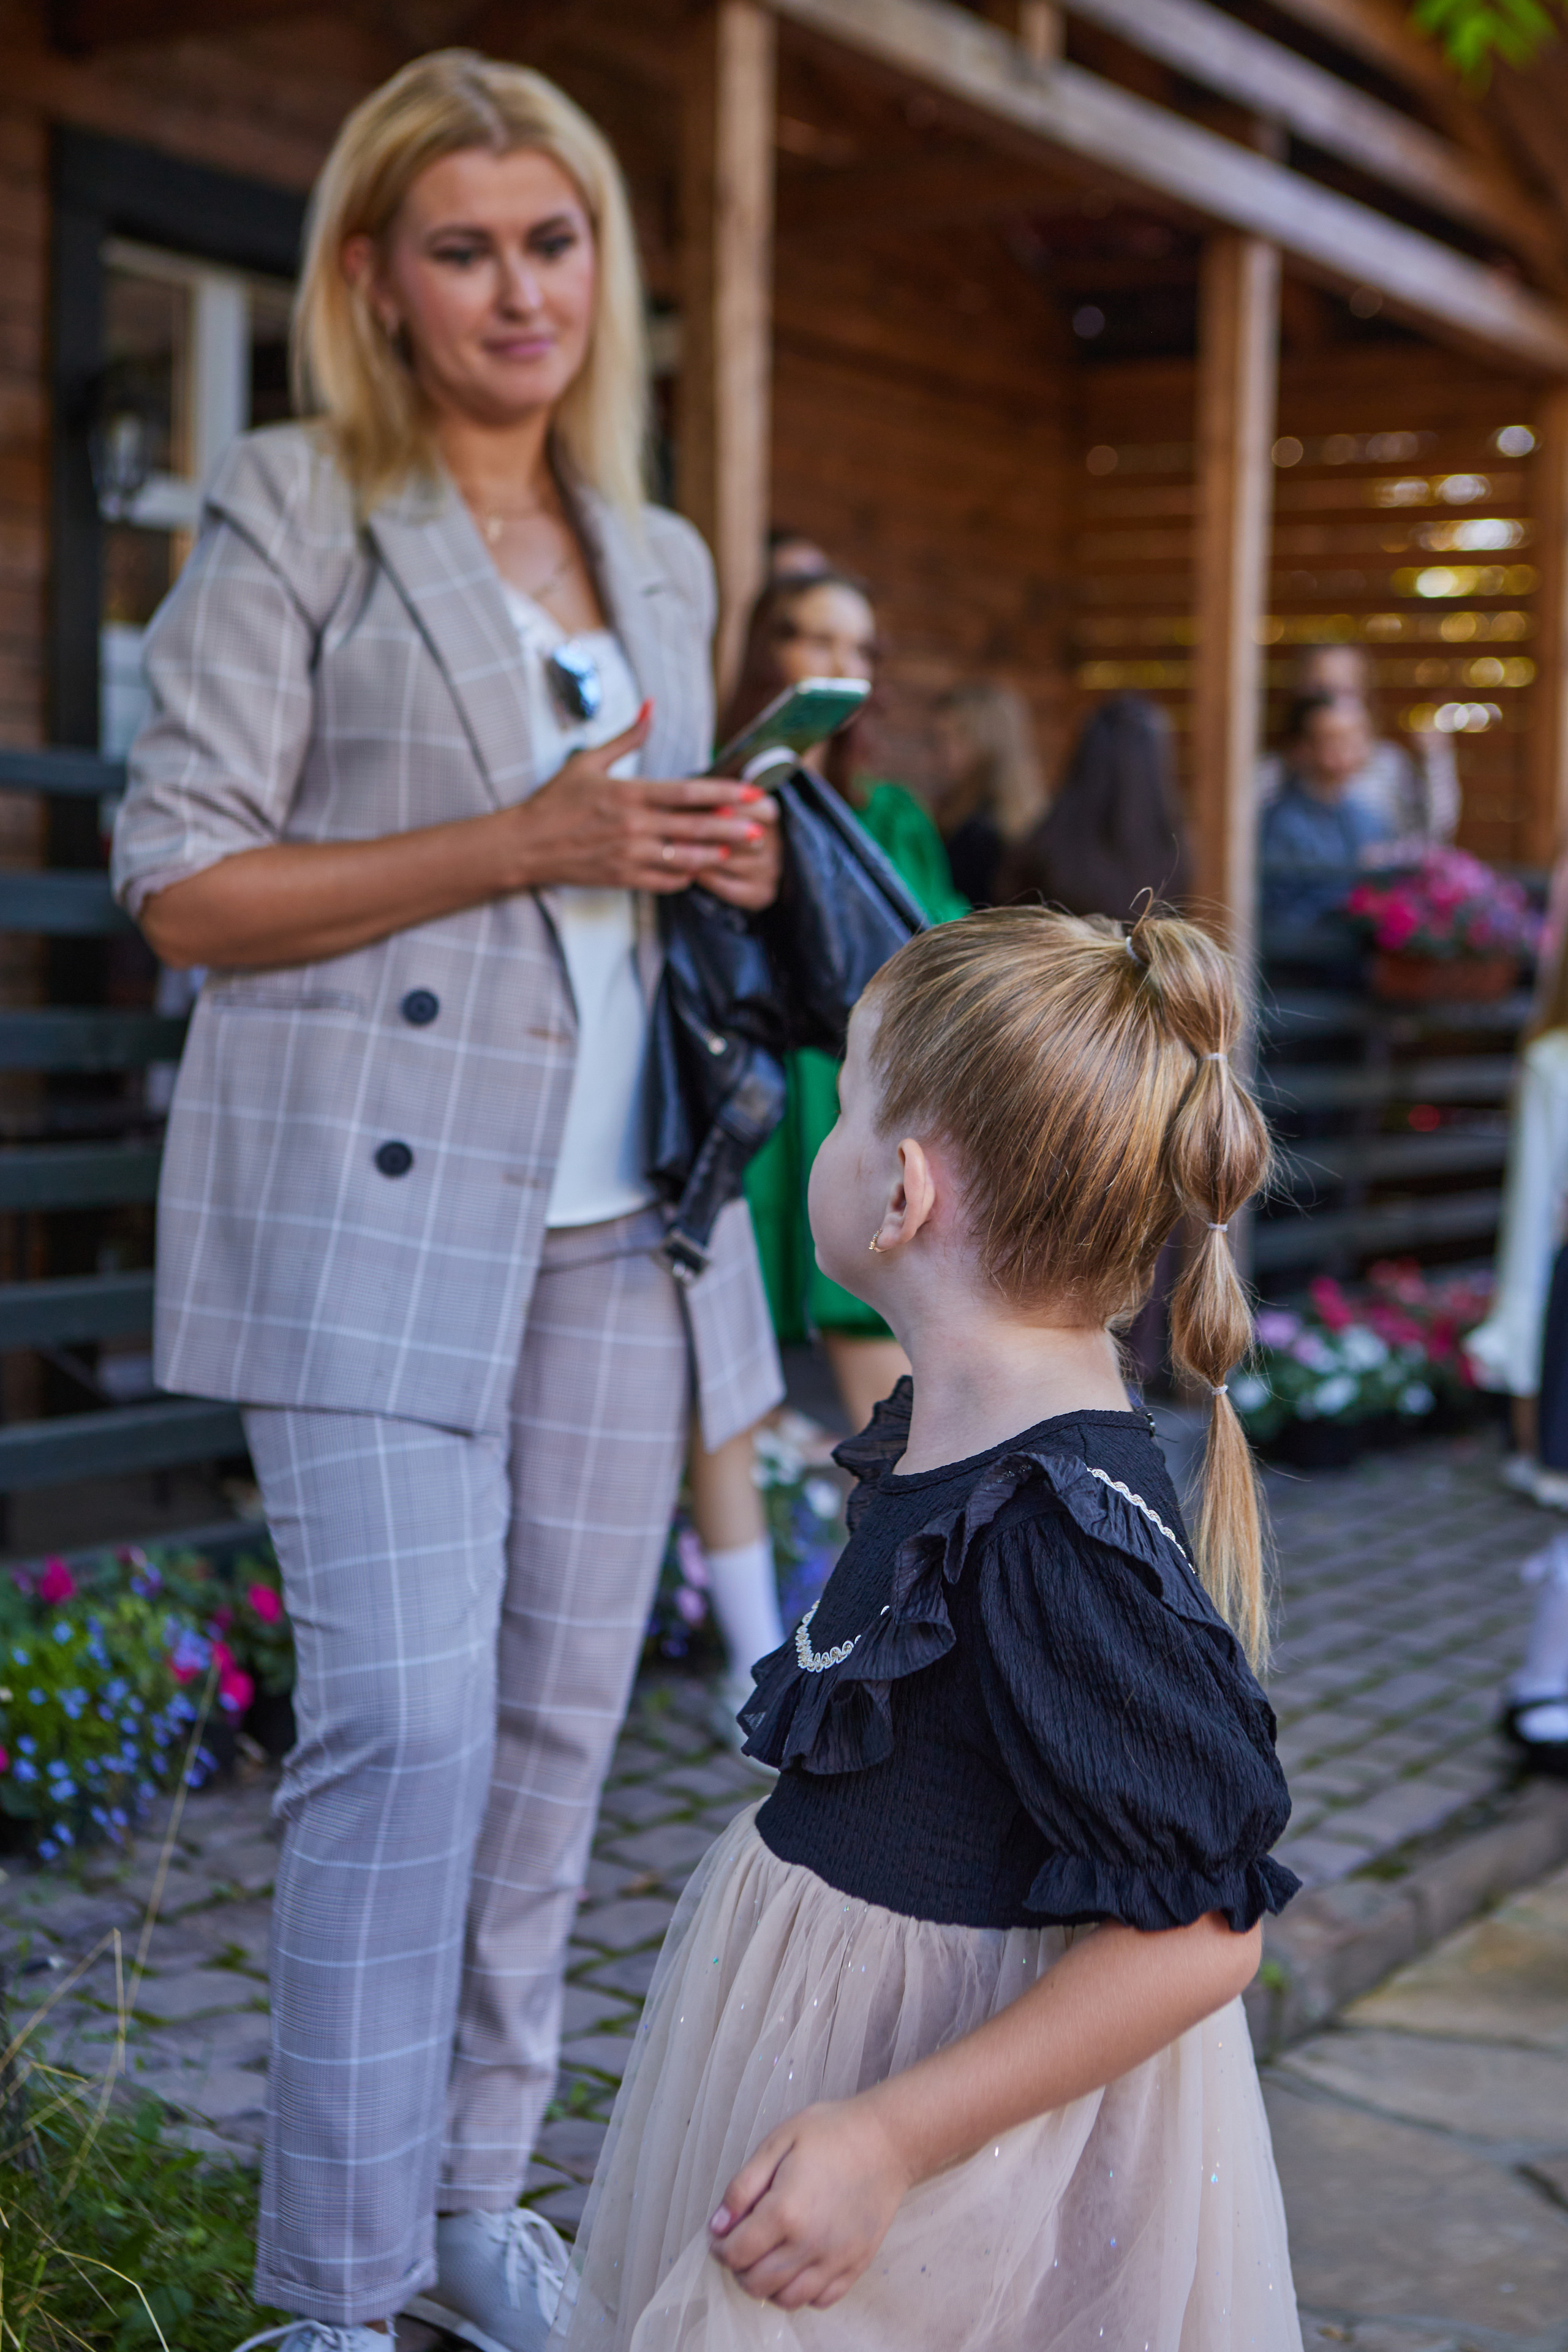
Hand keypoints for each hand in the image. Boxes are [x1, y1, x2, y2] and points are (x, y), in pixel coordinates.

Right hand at [506, 704, 774, 894]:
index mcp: (630, 793)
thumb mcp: (588, 762)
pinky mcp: (623, 878)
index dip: (724, 792)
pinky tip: (700, 868)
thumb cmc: (556, 801)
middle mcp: (634, 826)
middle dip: (733, 828)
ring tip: (740, 850)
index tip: (751, 792)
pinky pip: (666, 881)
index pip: (688, 791)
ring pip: (686, 858)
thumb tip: (650, 706)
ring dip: (716, 854)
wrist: (526, 844)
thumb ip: (625, 738)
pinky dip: (686, 875)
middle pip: (695, 828)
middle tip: (761, 828)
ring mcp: (630, 855)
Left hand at [708, 2098, 909, 2310]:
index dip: (719, 2247)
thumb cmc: (831, 2133)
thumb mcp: (777, 2142)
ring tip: (767, 2259)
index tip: (719, 2236)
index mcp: (785, 2211)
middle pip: (757, 2283)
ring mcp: (835, 2259)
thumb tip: (718, 2225)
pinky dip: (802, 2293)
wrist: (887, 2140)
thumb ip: (743, 2187)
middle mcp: (809, 2244)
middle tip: (741, 2247)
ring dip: (768, 2286)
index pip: (736, 2253)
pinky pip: (821, 2300)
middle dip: (739, 2269)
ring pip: (787, 2299)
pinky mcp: (856, 2265)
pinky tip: (798, 2267)